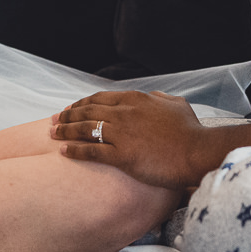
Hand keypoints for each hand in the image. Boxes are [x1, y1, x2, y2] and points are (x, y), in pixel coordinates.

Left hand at [51, 91, 208, 189]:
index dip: (81, 103)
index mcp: (135, 99)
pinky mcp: (122, 155)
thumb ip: (161, 98)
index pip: (100, 98)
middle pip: (87, 111)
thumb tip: (153, 96)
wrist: (198, 151)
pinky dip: (74, 150)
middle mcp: (124, 113)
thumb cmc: (191, 130)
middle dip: (67, 115)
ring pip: (85, 129)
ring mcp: (122, 134)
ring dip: (65, 130)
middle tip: (54, 119)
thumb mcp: (176, 105)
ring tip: (51, 133)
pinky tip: (63, 151)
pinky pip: (91, 151)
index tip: (71, 108)